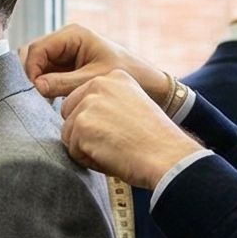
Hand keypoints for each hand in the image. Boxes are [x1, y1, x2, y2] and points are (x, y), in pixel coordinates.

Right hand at [23, 23, 170, 106]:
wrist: (149, 84)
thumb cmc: (128, 75)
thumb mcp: (94, 79)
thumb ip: (64, 83)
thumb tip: (36, 87)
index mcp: (73, 35)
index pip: (37, 49)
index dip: (30, 70)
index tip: (33, 92)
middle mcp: (66, 41)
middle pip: (33, 55)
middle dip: (29, 75)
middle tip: (32, 98)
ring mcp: (65, 54)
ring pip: (37, 66)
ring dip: (35, 82)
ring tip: (39, 102)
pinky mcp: (67, 68)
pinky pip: (46, 75)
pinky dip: (43, 87)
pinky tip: (48, 102)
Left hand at [60, 70, 199, 189]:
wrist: (167, 155)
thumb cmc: (154, 140)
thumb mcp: (132, 106)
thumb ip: (108, 104)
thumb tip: (84, 117)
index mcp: (114, 77)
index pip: (83, 100)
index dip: (97, 123)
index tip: (120, 130)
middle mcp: (99, 83)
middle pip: (70, 114)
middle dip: (85, 134)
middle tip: (115, 142)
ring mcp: (89, 103)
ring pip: (69, 134)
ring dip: (87, 149)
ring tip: (115, 149)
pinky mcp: (82, 124)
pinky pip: (72, 151)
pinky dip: (89, 160)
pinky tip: (112, 156)